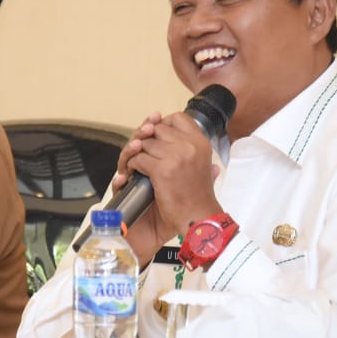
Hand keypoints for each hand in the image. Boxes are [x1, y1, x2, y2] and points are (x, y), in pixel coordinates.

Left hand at [116, 111, 222, 256]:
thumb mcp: (204, 167)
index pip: (178, 118)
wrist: (199, 219)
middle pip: (157, 129)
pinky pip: (139, 158)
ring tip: (135, 164)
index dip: (163, 123)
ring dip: (135, 153)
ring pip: (144, 144)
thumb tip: (174, 134)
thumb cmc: (198, 198)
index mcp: (201, 142)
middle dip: (145, 140)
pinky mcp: (162, 170)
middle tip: (140, 152)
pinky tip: (133, 173)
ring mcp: (175, 156)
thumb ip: (191, 150)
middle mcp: (189, 145)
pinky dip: (132, 165)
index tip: (155, 135)